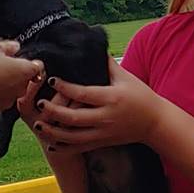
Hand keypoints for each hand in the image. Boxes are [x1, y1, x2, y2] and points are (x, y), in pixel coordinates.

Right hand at [0, 41, 44, 114]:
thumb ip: (8, 46)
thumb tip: (15, 47)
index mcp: (25, 71)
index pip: (38, 66)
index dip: (30, 61)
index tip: (19, 59)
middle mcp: (22, 88)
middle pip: (24, 78)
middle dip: (14, 72)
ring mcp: (10, 100)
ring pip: (11, 89)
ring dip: (4, 83)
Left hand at [29, 60, 164, 151]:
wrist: (155, 122)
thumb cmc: (141, 96)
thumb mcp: (126, 77)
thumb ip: (108, 63)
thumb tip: (95, 44)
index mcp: (111, 98)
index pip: (83, 93)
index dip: (65, 87)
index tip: (52, 79)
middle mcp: (106, 117)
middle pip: (74, 117)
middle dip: (54, 111)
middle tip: (39, 103)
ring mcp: (104, 132)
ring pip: (73, 137)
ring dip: (53, 132)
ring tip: (38, 125)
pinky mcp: (103, 142)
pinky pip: (80, 148)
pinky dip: (64, 148)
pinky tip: (51, 143)